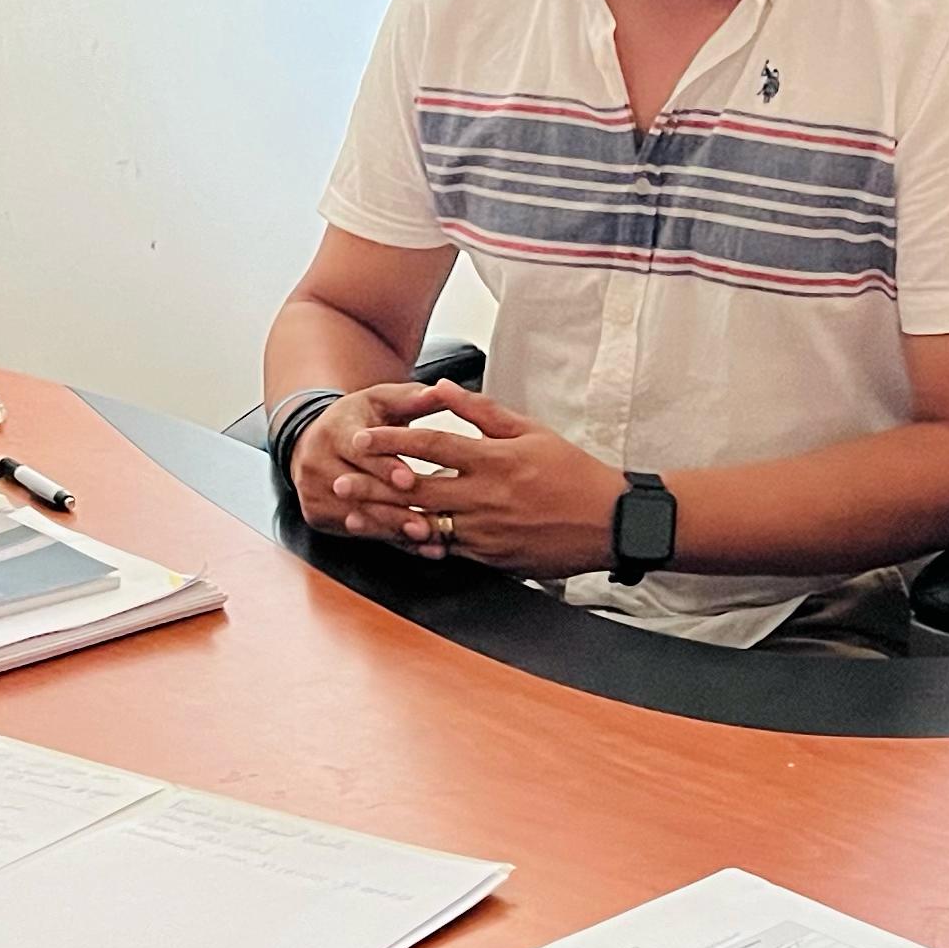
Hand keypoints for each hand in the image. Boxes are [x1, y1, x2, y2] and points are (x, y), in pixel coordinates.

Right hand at [291, 381, 457, 535]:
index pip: (358, 451)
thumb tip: (441, 390)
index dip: (384, 466)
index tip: (407, 479)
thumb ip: (412, 398)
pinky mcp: (317, 514)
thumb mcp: (382, 401)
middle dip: (394, 507)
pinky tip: (419, 548)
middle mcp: (316, 462)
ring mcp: (313, 492)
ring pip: (357, 516)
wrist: (317, 439)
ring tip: (427, 538)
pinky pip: (357, 532)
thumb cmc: (358, 420)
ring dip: (393, 530)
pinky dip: (390, 540)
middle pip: (358, 490)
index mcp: (333, 431)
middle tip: (426, 523)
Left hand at [350, 384, 623, 575]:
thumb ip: (482, 411)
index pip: (431, 445)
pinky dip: (419, 545)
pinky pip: (447, 551)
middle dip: (374, 485)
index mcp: (494, 459)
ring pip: (425, 526)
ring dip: (386, 521)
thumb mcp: (531, 430)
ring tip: (355, 517)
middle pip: (417, 490)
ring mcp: (487, 532)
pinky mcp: (492, 559)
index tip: (362, 436)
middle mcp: (486, 497)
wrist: (609, 521)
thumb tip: (441, 388)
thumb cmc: (572, 471)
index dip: (392, 440)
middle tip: (340, 480)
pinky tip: (396, 539)